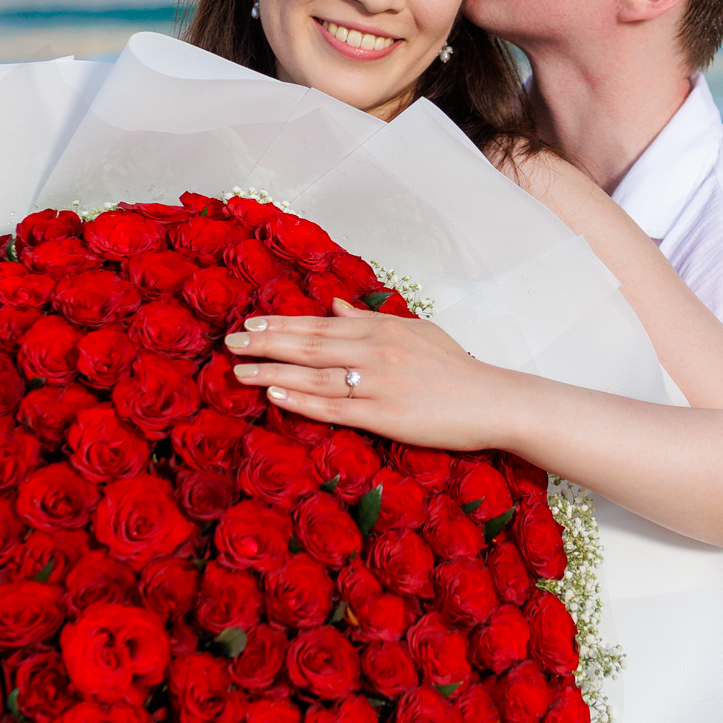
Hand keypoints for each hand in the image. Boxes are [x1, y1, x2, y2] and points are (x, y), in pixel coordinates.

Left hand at [222, 301, 522, 451]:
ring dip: (273, 373)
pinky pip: (334, 408)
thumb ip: (372, 320)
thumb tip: (335, 306)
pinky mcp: (385, 416)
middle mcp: (375, 352)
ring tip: (239, 372)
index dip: (281, 324)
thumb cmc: (455, 368)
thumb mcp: (416, 331)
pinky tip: (275, 396)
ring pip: (314, 376)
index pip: (320, 324)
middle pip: (309, 346)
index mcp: (381, 329)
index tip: (250, 323)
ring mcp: (378, 384)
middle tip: (230, 343)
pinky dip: (302, 401)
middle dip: (265, 344)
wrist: (492, 401)